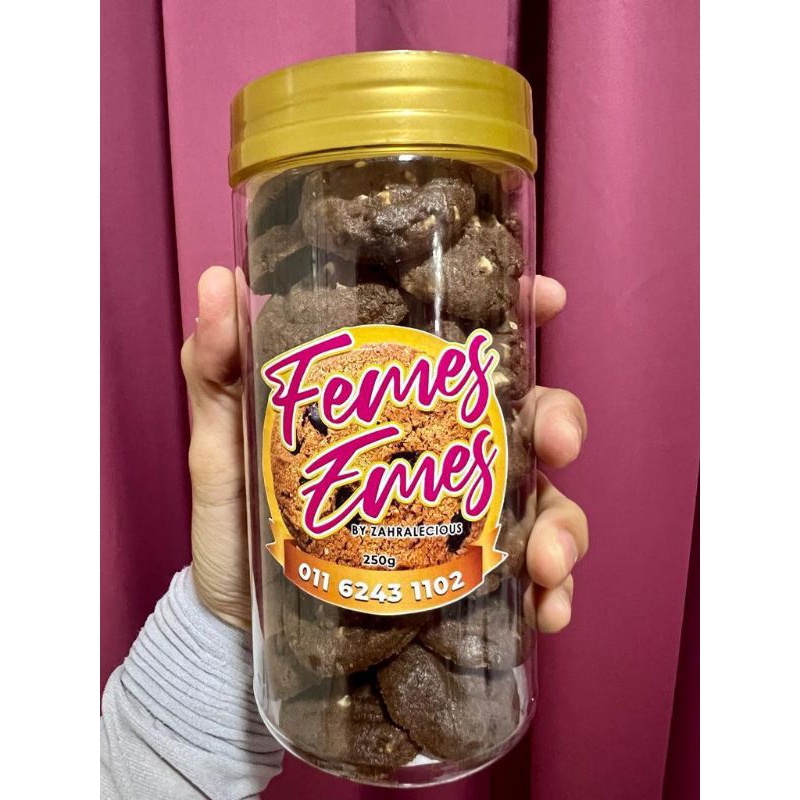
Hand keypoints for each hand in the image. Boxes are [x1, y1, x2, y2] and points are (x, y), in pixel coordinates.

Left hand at [181, 267, 587, 631]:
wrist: (235, 619)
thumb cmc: (239, 518)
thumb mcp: (225, 441)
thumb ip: (219, 369)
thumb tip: (220, 280)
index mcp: (406, 407)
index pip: (472, 349)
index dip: (519, 313)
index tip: (547, 298)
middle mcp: (448, 453)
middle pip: (530, 419)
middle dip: (561, 422)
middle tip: (556, 444)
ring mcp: (462, 516)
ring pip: (546, 502)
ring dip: (566, 526)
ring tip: (546, 562)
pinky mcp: (464, 578)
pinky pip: (529, 583)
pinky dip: (553, 594)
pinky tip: (548, 611)